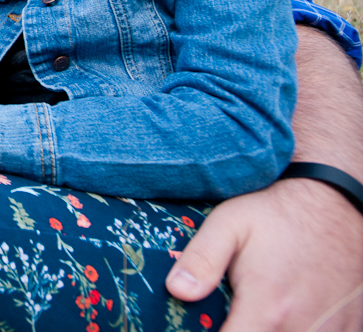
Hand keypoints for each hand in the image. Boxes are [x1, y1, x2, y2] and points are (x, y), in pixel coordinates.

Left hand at [167, 177, 362, 329]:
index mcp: (268, 308)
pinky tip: (288, 312)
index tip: (205, 325)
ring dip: (270, 330)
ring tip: (256, 308)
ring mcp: (331, 329)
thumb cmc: (278, 213)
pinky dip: (299, 329)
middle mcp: (303, 326)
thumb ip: (201, 260)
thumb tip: (177, 291)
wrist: (336, 203)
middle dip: (241, 330)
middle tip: (229, 310)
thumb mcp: (228, 224)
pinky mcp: (349, 326)